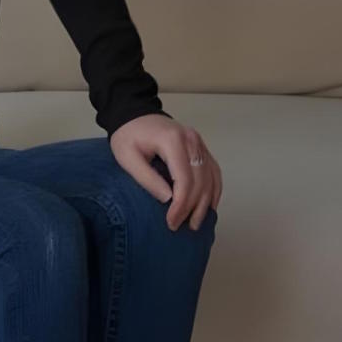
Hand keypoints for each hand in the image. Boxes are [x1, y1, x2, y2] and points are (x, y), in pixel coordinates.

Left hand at [108, 113, 221, 231]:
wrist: (134, 115)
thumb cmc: (128, 136)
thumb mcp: (128, 157)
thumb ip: (147, 178)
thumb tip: (168, 199)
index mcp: (173, 141)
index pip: (184, 179)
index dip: (181, 205)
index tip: (171, 222)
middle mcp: (191, 140)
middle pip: (200, 181)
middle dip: (192, 208)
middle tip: (180, 226)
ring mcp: (199, 143)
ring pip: (210, 178)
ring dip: (205, 203)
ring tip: (195, 223)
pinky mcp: (201, 147)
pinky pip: (213, 171)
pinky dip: (214, 190)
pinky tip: (209, 206)